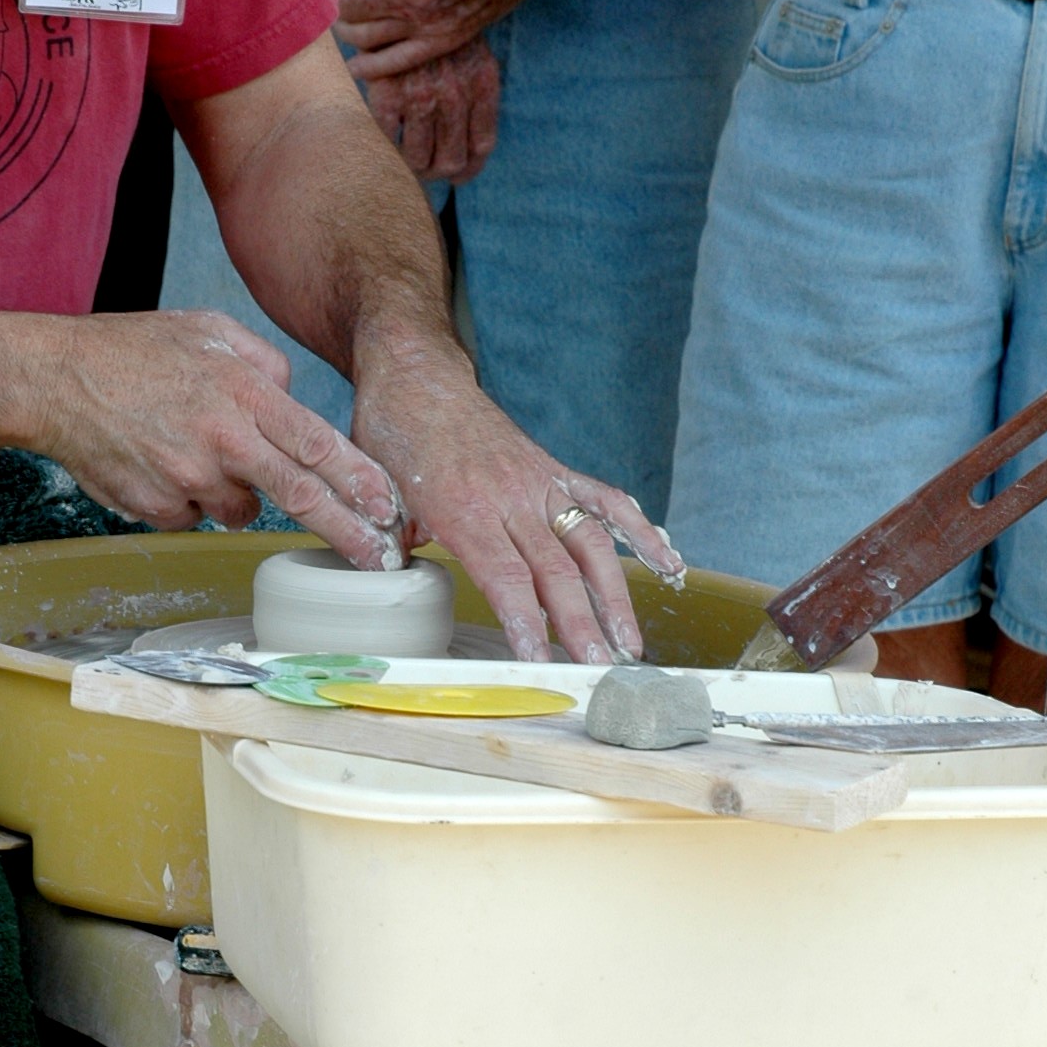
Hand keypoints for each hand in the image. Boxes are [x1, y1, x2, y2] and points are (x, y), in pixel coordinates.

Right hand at [36, 311, 404, 565]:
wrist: (52, 380)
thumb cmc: (132, 351)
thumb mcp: (208, 328)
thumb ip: (265, 362)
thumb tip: (296, 399)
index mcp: (242, 392)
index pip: (316, 443)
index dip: (358, 480)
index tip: (390, 510)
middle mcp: (221, 438)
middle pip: (299, 496)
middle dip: (347, 531)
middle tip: (381, 558)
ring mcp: (186, 477)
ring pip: (239, 509)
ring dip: (233, 491)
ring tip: (193, 449)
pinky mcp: (154, 506)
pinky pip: (191, 516)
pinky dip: (185, 499)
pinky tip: (158, 461)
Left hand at [348, 343, 682, 663]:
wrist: (417, 376)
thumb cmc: (393, 437)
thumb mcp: (378, 495)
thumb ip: (389, 542)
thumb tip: (390, 577)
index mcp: (463, 509)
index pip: (505, 575)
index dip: (526, 621)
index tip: (541, 660)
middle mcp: (509, 497)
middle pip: (555, 570)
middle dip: (581, 625)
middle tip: (600, 669)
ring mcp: (538, 483)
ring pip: (589, 544)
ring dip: (615, 596)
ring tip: (630, 644)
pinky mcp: (554, 471)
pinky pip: (605, 501)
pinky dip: (639, 531)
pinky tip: (668, 563)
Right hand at [363, 39, 499, 184]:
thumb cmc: (438, 22)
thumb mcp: (470, 49)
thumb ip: (474, 92)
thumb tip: (466, 151)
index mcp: (482, 82)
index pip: (481, 144)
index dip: (469, 167)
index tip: (459, 173)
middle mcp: (456, 93)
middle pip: (452, 160)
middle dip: (440, 171)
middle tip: (429, 168)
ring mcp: (422, 96)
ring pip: (421, 158)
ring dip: (413, 165)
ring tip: (407, 158)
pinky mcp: (388, 94)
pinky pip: (391, 140)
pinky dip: (388, 145)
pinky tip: (387, 135)